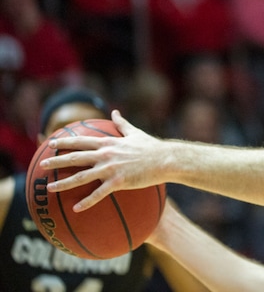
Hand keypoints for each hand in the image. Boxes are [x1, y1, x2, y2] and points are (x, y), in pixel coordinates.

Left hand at [40, 110, 165, 211]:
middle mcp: (106, 154)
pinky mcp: (118, 181)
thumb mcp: (135, 132)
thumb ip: (122, 123)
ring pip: (82, 176)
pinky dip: (86, 201)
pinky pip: (99, 193)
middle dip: (57, 161)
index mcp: (109, 143)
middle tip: (42, 165)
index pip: (82, 141)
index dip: (66, 142)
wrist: (165, 159)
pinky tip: (76, 209)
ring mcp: (111, 168)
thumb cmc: (151, 146)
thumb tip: (115, 111)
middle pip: (76, 157)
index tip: (51, 143)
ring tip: (50, 188)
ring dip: (64, 183)